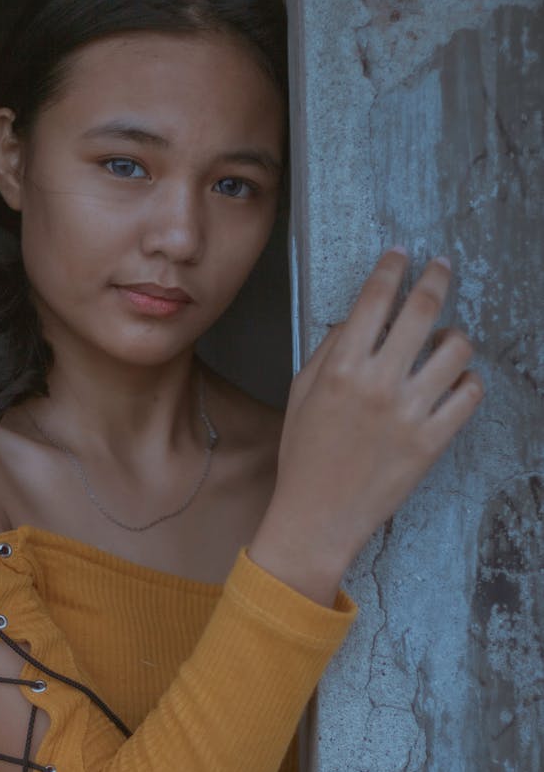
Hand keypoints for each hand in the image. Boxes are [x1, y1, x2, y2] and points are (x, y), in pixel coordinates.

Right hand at [249, 249, 483, 604]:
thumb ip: (328, 351)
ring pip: (456, 349)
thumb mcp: (301, 395)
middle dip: (436, 278)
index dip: (391, 269)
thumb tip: (357, 319)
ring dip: (455, 336)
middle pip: (423, 311)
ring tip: (446, 341)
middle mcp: (378, 383)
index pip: (375, 300)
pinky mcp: (432, 441)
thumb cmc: (304, 456)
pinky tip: (456, 381)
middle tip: (442, 267)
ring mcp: (410, 412)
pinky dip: (468, 381)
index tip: (401, 254)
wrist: (317, 516)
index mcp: (341, 368)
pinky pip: (470, 395)